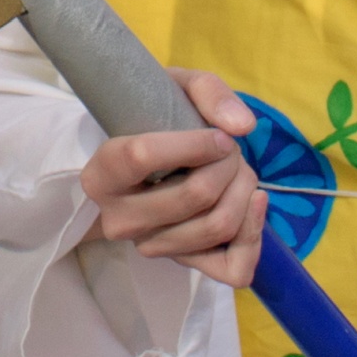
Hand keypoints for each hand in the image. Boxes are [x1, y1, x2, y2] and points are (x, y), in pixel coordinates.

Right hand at [80, 68, 265, 287]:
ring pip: (217, 226)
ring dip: (245, 190)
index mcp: (101, 174)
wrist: (145, 162)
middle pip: (195, 195)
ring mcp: (150, 246)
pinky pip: (231, 269)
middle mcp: (119, 218)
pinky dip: (254, 236)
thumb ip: (208, 93)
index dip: (194, 143)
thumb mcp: (175, 88)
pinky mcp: (183, 264)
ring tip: (239, 169)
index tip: (218, 135)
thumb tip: (242, 127)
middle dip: (230, 164)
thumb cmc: (156, 121)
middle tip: (231, 148)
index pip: (141, 157)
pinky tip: (256, 202)